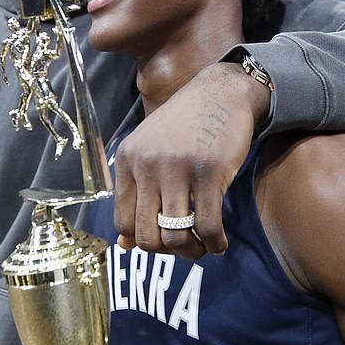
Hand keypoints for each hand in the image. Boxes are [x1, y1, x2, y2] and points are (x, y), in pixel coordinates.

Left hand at [113, 62, 270, 259]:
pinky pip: (208, 226)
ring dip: (192, 252)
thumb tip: (123, 245)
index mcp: (127, 160)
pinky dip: (215, 243)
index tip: (163, 238)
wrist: (222, 92)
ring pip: (175, 237)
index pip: (122, 222)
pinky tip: (220, 243)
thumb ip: (135, 193)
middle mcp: (147, 165)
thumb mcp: (150, 152)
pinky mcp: (209, 172)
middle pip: (147, 236)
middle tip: (185, 247)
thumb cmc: (186, 126)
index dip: (143, 241)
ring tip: (203, 246)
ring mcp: (177, 169)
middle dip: (167, 252)